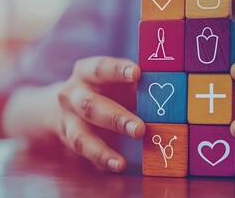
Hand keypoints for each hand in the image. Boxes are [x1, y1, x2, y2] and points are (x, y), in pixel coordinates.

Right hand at [57, 56, 144, 172]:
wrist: (69, 104)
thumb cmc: (105, 89)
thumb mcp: (117, 81)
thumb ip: (136, 86)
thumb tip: (166, 95)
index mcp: (86, 72)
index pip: (101, 69)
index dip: (118, 70)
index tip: (137, 73)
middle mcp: (72, 94)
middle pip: (90, 105)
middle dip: (115, 119)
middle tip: (140, 130)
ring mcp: (68, 119)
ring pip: (81, 135)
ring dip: (102, 150)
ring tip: (122, 163)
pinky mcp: (70, 139)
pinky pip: (84, 152)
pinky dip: (101, 160)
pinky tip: (118, 166)